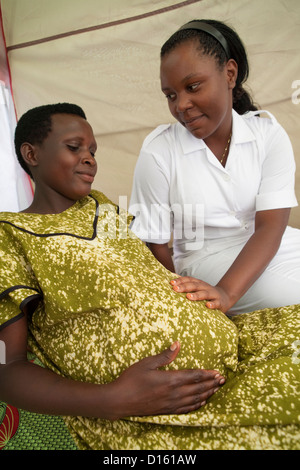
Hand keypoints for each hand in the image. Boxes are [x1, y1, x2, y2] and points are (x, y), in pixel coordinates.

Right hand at [109, 342, 224, 419]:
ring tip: (216, 390)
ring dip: (207, 394)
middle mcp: (173, 393)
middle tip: (223, 380)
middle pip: (198, 389)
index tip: (218, 372)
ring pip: (194, 400)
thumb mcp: (147, 363)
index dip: (207, 374)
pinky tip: (202, 402)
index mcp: (170, 379)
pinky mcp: (166, 410)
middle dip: (211, 384)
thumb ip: (164, 355)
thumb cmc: (131, 379)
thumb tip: (177, 344)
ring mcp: (170, 404)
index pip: (194, 377)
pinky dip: (196, 406)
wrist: (119, 400)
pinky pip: (186, 409)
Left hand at [170, 277, 230, 312]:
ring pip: (204, 293)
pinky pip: (216, 303)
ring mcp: (213, 294)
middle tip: (175, 289)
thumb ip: (186, 284)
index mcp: (199, 283)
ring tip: (188, 297)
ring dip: (196, 295)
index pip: (189, 280)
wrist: (225, 297)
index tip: (171, 283)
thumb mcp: (197, 287)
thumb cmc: (206, 293)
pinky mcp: (220, 302)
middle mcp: (205, 287)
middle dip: (185, 287)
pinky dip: (212, 304)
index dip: (180, 280)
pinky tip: (207, 305)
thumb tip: (172, 280)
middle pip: (194, 285)